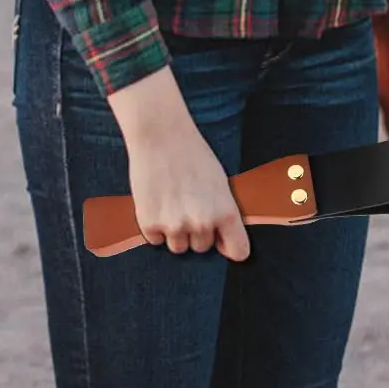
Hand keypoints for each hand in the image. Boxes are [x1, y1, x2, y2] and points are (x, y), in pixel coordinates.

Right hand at [109, 66, 249, 260]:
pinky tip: (157, 202)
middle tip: (188, 204)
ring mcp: (175, 226)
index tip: (221, 241)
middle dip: (196, 232)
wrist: (160, 135)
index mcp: (225, 211)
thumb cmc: (192, 154)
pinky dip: (155, 226)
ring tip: (172, 202)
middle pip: (202, 247)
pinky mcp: (150, 224)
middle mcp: (202, 223)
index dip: (229, 247)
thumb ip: (222, 211)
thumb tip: (222, 236)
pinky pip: (156, 239)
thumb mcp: (219, 182)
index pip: (238, 252)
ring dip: (175, 232)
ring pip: (178, 247)